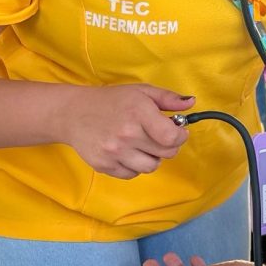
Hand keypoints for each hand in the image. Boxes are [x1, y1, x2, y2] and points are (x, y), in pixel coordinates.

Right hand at [60, 84, 192, 178]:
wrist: (73, 113)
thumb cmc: (112, 101)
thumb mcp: (142, 92)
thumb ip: (169, 98)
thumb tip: (191, 103)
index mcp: (139, 113)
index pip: (172, 138)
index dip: (180, 136)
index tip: (177, 131)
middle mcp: (127, 134)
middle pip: (166, 153)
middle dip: (168, 145)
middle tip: (158, 136)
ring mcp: (114, 152)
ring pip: (151, 167)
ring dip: (152, 157)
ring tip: (142, 144)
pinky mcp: (104, 166)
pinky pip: (132, 174)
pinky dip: (135, 165)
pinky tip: (128, 151)